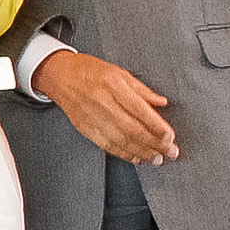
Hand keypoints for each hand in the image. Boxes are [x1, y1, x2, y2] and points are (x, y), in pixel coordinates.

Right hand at [32, 50, 180, 163]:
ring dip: (142, 152)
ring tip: (157, 158)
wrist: (59, 76)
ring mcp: (92, 117)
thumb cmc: (90, 71)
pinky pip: (106, 144)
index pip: (139, 110)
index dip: (157, 126)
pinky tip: (136, 157)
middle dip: (154, 144)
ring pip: (120, 140)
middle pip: (132, 129)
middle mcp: (102, 102)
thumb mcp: (119, 72)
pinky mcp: (85, 127)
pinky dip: (124, 154)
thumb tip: (162, 103)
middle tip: (170, 152)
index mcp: (112, 84)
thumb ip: (142, 90)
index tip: (170, 136)